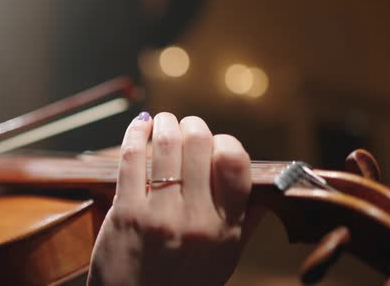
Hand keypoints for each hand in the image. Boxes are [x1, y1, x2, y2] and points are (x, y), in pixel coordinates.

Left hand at [87, 112, 251, 285]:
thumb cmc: (183, 284)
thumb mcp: (224, 260)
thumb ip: (243, 223)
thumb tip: (263, 192)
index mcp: (225, 227)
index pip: (235, 162)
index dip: (225, 142)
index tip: (214, 144)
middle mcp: (196, 218)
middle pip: (199, 144)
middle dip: (193, 125)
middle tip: (186, 125)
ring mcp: (159, 214)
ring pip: (167, 145)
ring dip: (166, 123)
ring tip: (164, 120)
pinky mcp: (126, 213)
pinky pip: (132, 159)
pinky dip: (136, 134)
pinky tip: (141, 125)